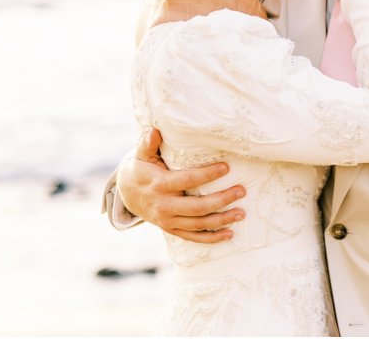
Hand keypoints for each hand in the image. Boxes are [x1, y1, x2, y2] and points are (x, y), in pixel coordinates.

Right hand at [116, 128, 244, 242]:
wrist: (127, 195)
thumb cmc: (140, 170)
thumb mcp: (141, 155)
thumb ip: (148, 143)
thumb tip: (154, 130)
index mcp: (159, 185)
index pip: (187, 180)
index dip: (207, 175)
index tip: (226, 168)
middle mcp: (164, 205)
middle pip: (197, 206)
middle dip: (222, 200)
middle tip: (241, 191)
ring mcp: (168, 220)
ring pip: (199, 224)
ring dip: (222, 220)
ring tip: (241, 212)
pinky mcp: (171, 229)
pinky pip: (194, 237)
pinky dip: (212, 238)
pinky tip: (229, 233)